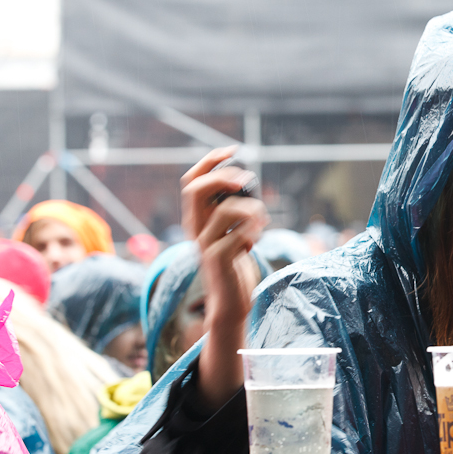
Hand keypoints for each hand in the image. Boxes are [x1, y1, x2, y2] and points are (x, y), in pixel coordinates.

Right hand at [181, 147, 268, 408]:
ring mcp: (204, 245)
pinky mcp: (218, 261)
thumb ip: (233, 211)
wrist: (231, 303)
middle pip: (195, 189)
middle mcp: (195, 229)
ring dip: (252, 210)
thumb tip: (246, 182)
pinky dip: (253, 231)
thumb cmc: (235, 266)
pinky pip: (237, 236)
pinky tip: (256, 240)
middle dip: (224, 178)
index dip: (210, 161)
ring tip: (261, 222)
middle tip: (247, 181)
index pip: (192, 181)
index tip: (233, 149)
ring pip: (226, 211)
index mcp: (197, 219)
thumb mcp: (232, 232)